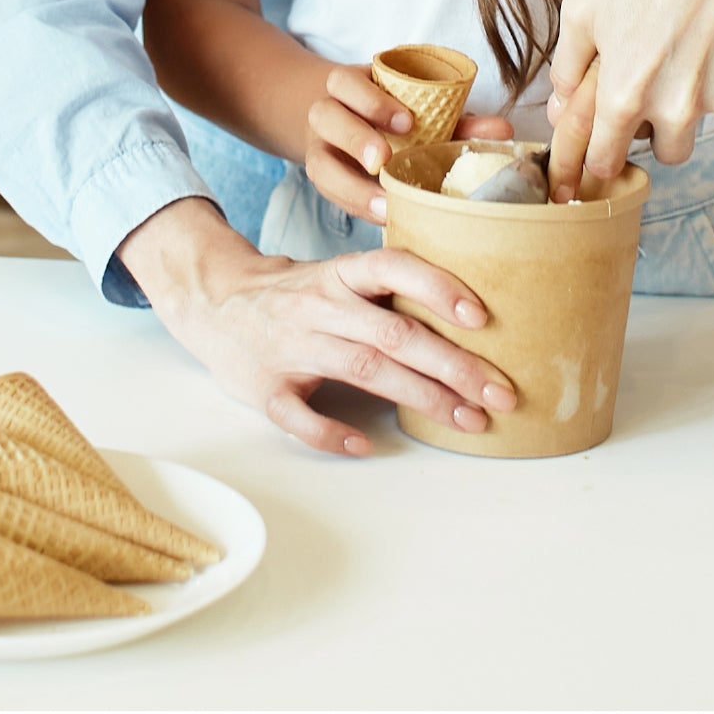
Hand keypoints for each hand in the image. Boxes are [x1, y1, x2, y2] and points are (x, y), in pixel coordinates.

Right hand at [122, 199, 519, 455]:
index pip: (395, 268)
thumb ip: (390, 289)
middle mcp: (319, 305)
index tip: (482, 318)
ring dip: (422, 397)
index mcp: (341, 274)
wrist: (212, 299)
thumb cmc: (296, 292)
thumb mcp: (338, 275)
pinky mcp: (265, 386)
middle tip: (501, 392)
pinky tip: (368, 445)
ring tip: (468, 419)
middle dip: (454, 365)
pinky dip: (333, 433)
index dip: (439, 289)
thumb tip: (473, 312)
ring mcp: (291, 346)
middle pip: (395, 333)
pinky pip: (300, 416)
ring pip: (364, 371)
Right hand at [306, 62, 514, 224]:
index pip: (345, 82)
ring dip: (350, 185)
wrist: (346, 120)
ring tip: (385, 202)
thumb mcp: (421, 109)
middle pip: (324, 116)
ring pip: (318, 163)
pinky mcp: (323, 178)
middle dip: (356, 137)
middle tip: (385, 159)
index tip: (408, 123)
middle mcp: (326, 113)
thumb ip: (458, 120)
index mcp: (349, 86)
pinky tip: (384, 217)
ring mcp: (320, 148)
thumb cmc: (394, 114)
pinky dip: (355, 206)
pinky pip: (328, 195)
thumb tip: (504, 132)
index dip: (372, 101)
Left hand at [543, 0, 713, 198]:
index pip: (606, 160)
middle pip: (666, 152)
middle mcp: (677, 106)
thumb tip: (560, 106)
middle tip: (658, 83)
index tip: (596, 169)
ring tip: (693, 41)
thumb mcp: (584, 3)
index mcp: (626, 93)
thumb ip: (568, 65)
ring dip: (696, 98)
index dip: (597, 165)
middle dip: (657, 129)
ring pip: (706, 120)